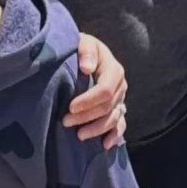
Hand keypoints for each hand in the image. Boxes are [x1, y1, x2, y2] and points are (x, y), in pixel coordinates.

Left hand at [65, 32, 127, 148]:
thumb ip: (86, 51)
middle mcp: (120, 86)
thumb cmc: (80, 49)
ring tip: (79, 135)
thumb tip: (87, 68)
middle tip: (65, 122)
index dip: (89, 101)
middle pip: (108, 107)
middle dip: (87, 117)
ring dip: (97, 129)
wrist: (84, 55)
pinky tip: (104, 145)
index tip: (70, 107)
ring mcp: (120, 99)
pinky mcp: (118, 110)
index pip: (105, 89)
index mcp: (113, 69)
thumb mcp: (83, 42)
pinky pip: (121, 126)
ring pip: (114, 119)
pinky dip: (114, 136)